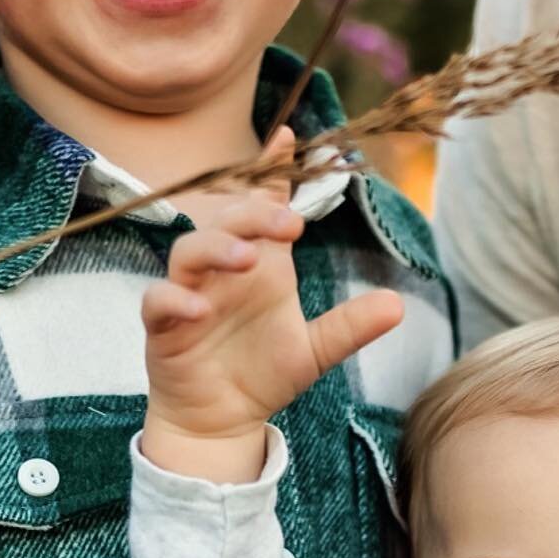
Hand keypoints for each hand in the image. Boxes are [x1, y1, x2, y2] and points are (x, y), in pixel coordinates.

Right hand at [140, 129, 404, 481]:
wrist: (224, 421)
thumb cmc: (262, 374)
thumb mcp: (316, 350)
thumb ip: (351, 325)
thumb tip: (399, 304)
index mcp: (263, 265)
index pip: (264, 207)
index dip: (272, 170)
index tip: (288, 136)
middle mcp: (224, 272)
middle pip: (228, 221)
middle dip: (253, 214)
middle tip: (286, 223)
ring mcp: (190, 294)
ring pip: (189, 251)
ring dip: (217, 248)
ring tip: (248, 259)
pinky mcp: (163, 327)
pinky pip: (159, 302)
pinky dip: (175, 300)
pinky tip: (200, 309)